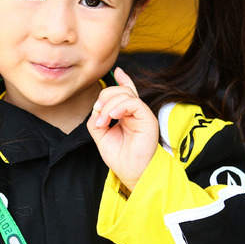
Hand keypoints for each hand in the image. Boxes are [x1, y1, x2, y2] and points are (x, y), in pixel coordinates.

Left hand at [87, 67, 158, 192]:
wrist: (131, 172)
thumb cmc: (119, 156)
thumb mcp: (101, 135)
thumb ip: (97, 118)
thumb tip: (97, 107)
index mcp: (127, 114)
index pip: (127, 92)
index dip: (123, 80)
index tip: (116, 71)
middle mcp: (136, 112)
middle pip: (121, 90)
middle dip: (104, 98)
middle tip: (98, 117)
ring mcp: (142, 114)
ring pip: (125, 94)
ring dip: (109, 105)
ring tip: (103, 121)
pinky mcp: (148, 119)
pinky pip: (134, 102)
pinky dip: (120, 106)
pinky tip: (113, 116)